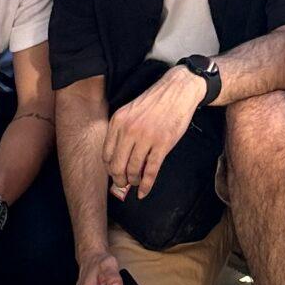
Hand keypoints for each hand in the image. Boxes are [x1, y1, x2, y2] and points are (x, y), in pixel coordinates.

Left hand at [103, 66, 206, 199]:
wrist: (178, 91)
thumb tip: (117, 157)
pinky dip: (146, 186)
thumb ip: (121, 131)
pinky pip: (150, 171)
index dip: (109, 168)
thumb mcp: (130, 111)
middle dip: (119, 180)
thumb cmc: (155, 102)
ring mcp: (146, 138)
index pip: (106, 154)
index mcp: (118, 122)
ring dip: (134, 181)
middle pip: (117, 166)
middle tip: (123, 184)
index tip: (114, 173)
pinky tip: (144, 192)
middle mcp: (129, 130)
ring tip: (136, 182)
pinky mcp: (162, 144)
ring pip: (133, 170)